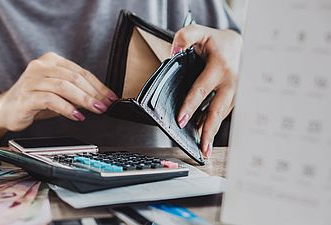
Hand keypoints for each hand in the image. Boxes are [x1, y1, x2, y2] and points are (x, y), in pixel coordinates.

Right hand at [0, 52, 117, 130]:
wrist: (6, 110)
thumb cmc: (34, 100)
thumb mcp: (59, 93)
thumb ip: (76, 92)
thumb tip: (101, 99)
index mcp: (51, 61)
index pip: (81, 72)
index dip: (98, 85)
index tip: (110, 97)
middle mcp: (40, 66)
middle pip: (74, 77)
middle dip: (94, 93)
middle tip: (105, 105)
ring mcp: (32, 80)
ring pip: (64, 86)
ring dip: (84, 99)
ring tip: (95, 109)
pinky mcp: (26, 95)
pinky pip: (51, 99)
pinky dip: (67, 108)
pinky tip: (76, 116)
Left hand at [171, 24, 241, 157]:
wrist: (239, 44)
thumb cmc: (216, 41)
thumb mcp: (199, 31)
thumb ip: (184, 37)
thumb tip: (173, 52)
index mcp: (220, 66)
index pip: (202, 89)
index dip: (191, 106)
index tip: (181, 120)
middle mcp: (231, 81)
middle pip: (218, 110)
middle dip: (209, 130)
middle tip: (201, 148)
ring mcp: (236, 91)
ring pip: (222, 114)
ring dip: (211, 130)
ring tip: (202, 146)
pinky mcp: (237, 97)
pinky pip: (224, 112)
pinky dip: (214, 122)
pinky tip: (204, 132)